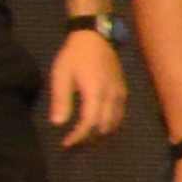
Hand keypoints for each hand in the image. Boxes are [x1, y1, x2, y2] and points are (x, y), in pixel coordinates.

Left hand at [39, 25, 124, 149]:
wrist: (94, 37)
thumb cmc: (74, 56)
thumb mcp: (61, 76)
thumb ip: (62, 100)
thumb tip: (58, 123)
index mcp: (95, 92)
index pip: (89, 123)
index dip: (78, 136)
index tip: (66, 144)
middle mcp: (111, 96)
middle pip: (104, 127)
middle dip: (88, 138)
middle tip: (73, 143)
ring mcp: (120, 94)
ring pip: (114, 123)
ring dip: (100, 134)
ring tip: (85, 137)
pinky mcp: (122, 91)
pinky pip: (120, 115)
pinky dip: (109, 124)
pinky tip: (98, 125)